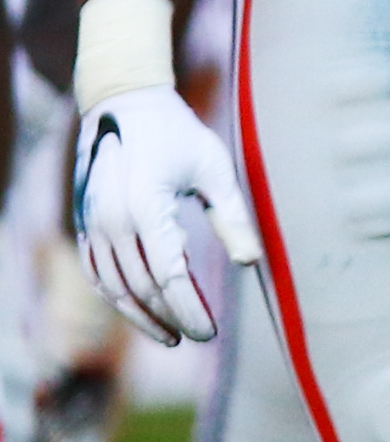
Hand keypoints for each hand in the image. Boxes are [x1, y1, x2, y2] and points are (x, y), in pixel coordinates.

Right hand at [71, 88, 253, 348]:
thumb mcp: (215, 169)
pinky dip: (115, 295)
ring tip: (170, 335)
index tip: (209, 333)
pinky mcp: (85, 222)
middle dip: (170, 316)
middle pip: (140, 286)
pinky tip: (140, 309)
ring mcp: (93, 222)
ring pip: (112, 285)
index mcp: (145, 207)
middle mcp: (112, 220)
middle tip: (198, 336)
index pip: (167, 276)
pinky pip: (95, 270)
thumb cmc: (177, 134)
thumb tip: (253, 263)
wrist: (124, 104)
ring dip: (139, 314)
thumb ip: (233, 217)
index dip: (188, 309)